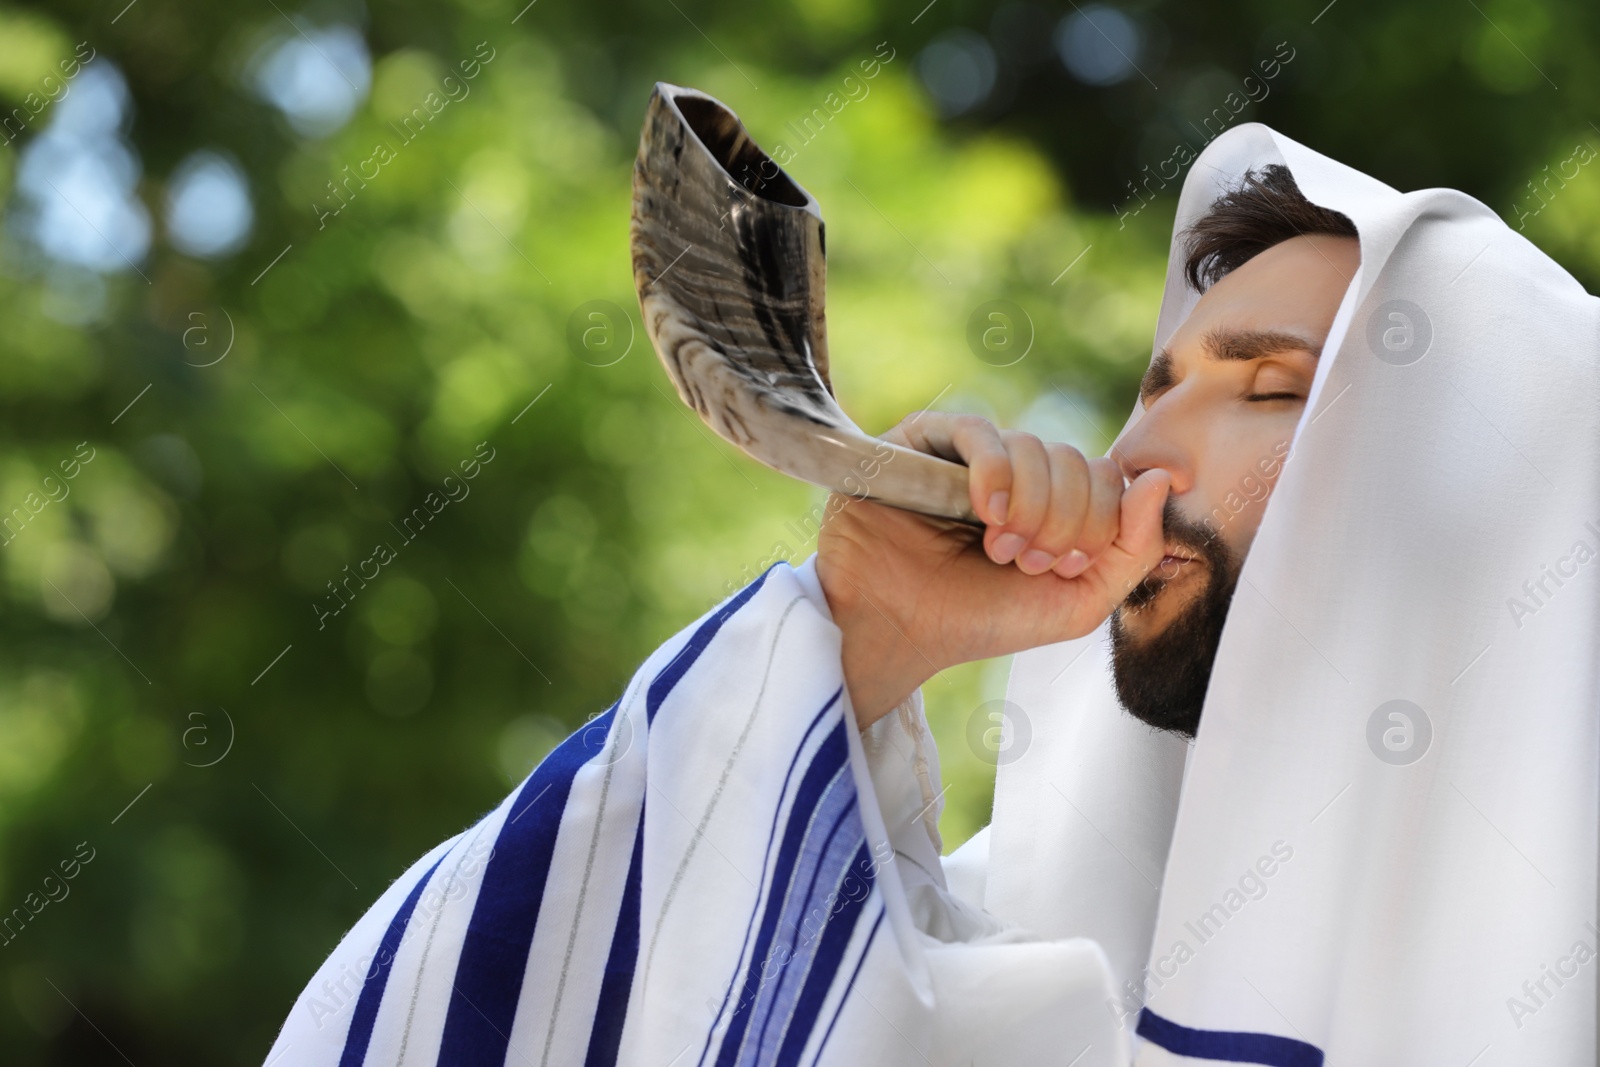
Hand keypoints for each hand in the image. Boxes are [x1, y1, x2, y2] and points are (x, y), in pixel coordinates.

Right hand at [814, 411, 1171, 727]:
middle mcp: (1014, 471)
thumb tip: (1165, 479)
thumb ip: (1134, 547)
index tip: (1059, 567)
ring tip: (999, 547)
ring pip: (1035, 446)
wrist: (898, 632)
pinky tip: (986, 512)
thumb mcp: (1078, 601)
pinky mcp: (922, 441)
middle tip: (1026, 562)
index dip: (1096, 521)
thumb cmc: (979, 621)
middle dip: (1064, 520)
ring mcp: (968, 453)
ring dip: (1030, 506)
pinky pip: (980, 430)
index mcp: (1052, 502)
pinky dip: (996, 472)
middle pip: (1076, 460)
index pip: (1106, 477)